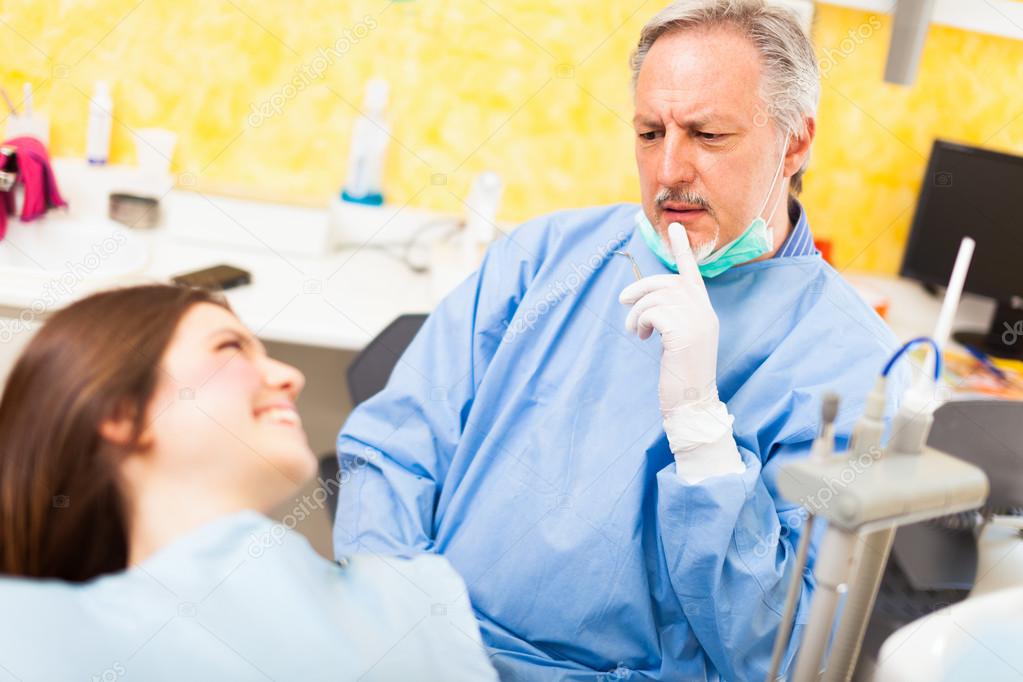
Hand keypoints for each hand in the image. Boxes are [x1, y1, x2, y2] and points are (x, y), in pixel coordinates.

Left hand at [619, 223, 719, 414]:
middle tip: (623, 300)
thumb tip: (648, 302)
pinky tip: (641, 337)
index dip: (682, 250)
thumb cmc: (680, 375)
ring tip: (635, 330)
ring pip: (655, 297)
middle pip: (666, 282)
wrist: (692, 404)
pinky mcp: (683, 332)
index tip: (675, 227)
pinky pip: (652, 312)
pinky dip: (640, 321)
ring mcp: (696, 321)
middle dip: (641, 288)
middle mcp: (704, 312)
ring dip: (637, 312)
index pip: (692, 274)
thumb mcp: (679, 340)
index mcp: (704, 312)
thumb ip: (672, 317)